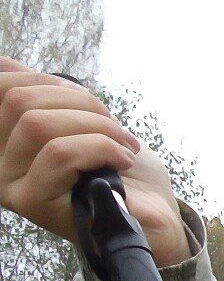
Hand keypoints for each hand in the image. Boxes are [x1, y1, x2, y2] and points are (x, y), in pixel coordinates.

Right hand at [0, 57, 189, 265]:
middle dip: (82, 103)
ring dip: (96, 126)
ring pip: (38, 124)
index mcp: (5, 137)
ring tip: (122, 144)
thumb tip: (7, 65)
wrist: (152, 215)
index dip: (51, 81)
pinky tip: (122, 161)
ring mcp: (12, 185)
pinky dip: (102, 148)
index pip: (4, 83)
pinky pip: (60, 153)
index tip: (91, 105)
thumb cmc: (119, 169)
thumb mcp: (79, 120)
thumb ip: (43, 96)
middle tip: (115, 128)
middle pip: (20, 100)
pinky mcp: (34, 203)